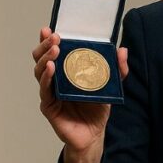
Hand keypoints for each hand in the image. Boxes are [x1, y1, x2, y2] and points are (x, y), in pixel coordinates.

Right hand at [32, 27, 127, 162]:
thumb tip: (123, 50)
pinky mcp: (49, 106)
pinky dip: (46, 78)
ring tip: (54, 49)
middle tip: (54, 36)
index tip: (50, 28)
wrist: (94, 134)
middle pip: (41, 58)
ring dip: (45, 58)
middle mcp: (54, 79)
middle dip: (45, 45)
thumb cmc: (97, 108)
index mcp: (65, 71)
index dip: (48, 39)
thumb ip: (117, 70)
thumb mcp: (110, 86)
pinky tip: (51, 68)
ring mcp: (49, 92)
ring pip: (40, 71)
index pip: (53, 51)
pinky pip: (45, 90)